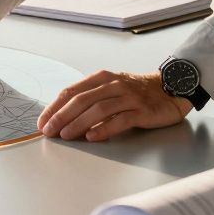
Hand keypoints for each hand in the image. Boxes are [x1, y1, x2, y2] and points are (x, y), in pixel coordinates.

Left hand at [38, 70, 189, 141]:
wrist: (171, 88)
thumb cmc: (137, 91)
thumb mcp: (111, 88)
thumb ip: (90, 98)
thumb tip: (63, 116)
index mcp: (102, 78)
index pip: (72, 91)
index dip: (55, 106)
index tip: (43, 121)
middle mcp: (113, 84)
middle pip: (82, 100)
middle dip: (62, 116)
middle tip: (49, 131)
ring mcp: (129, 97)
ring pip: (98, 109)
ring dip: (79, 123)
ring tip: (66, 135)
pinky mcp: (142, 110)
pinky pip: (120, 120)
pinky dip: (104, 129)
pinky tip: (92, 136)